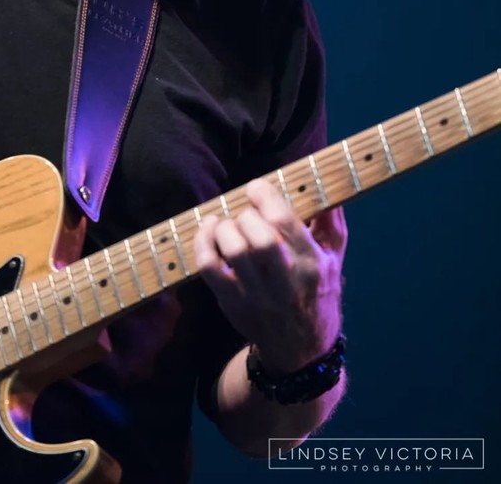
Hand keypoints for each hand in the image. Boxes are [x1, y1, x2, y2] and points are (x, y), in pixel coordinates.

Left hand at [194, 177, 347, 373]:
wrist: (301, 351)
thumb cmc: (318, 294)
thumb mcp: (334, 259)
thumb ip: (332, 222)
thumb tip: (326, 187)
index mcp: (314, 265)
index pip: (284, 222)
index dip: (264, 197)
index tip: (256, 188)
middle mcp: (287, 283)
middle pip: (258, 238)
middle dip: (245, 215)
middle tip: (245, 212)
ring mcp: (258, 297)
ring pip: (233, 252)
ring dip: (223, 228)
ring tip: (225, 222)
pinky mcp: (234, 305)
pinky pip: (210, 270)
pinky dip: (203, 245)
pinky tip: (208, 233)